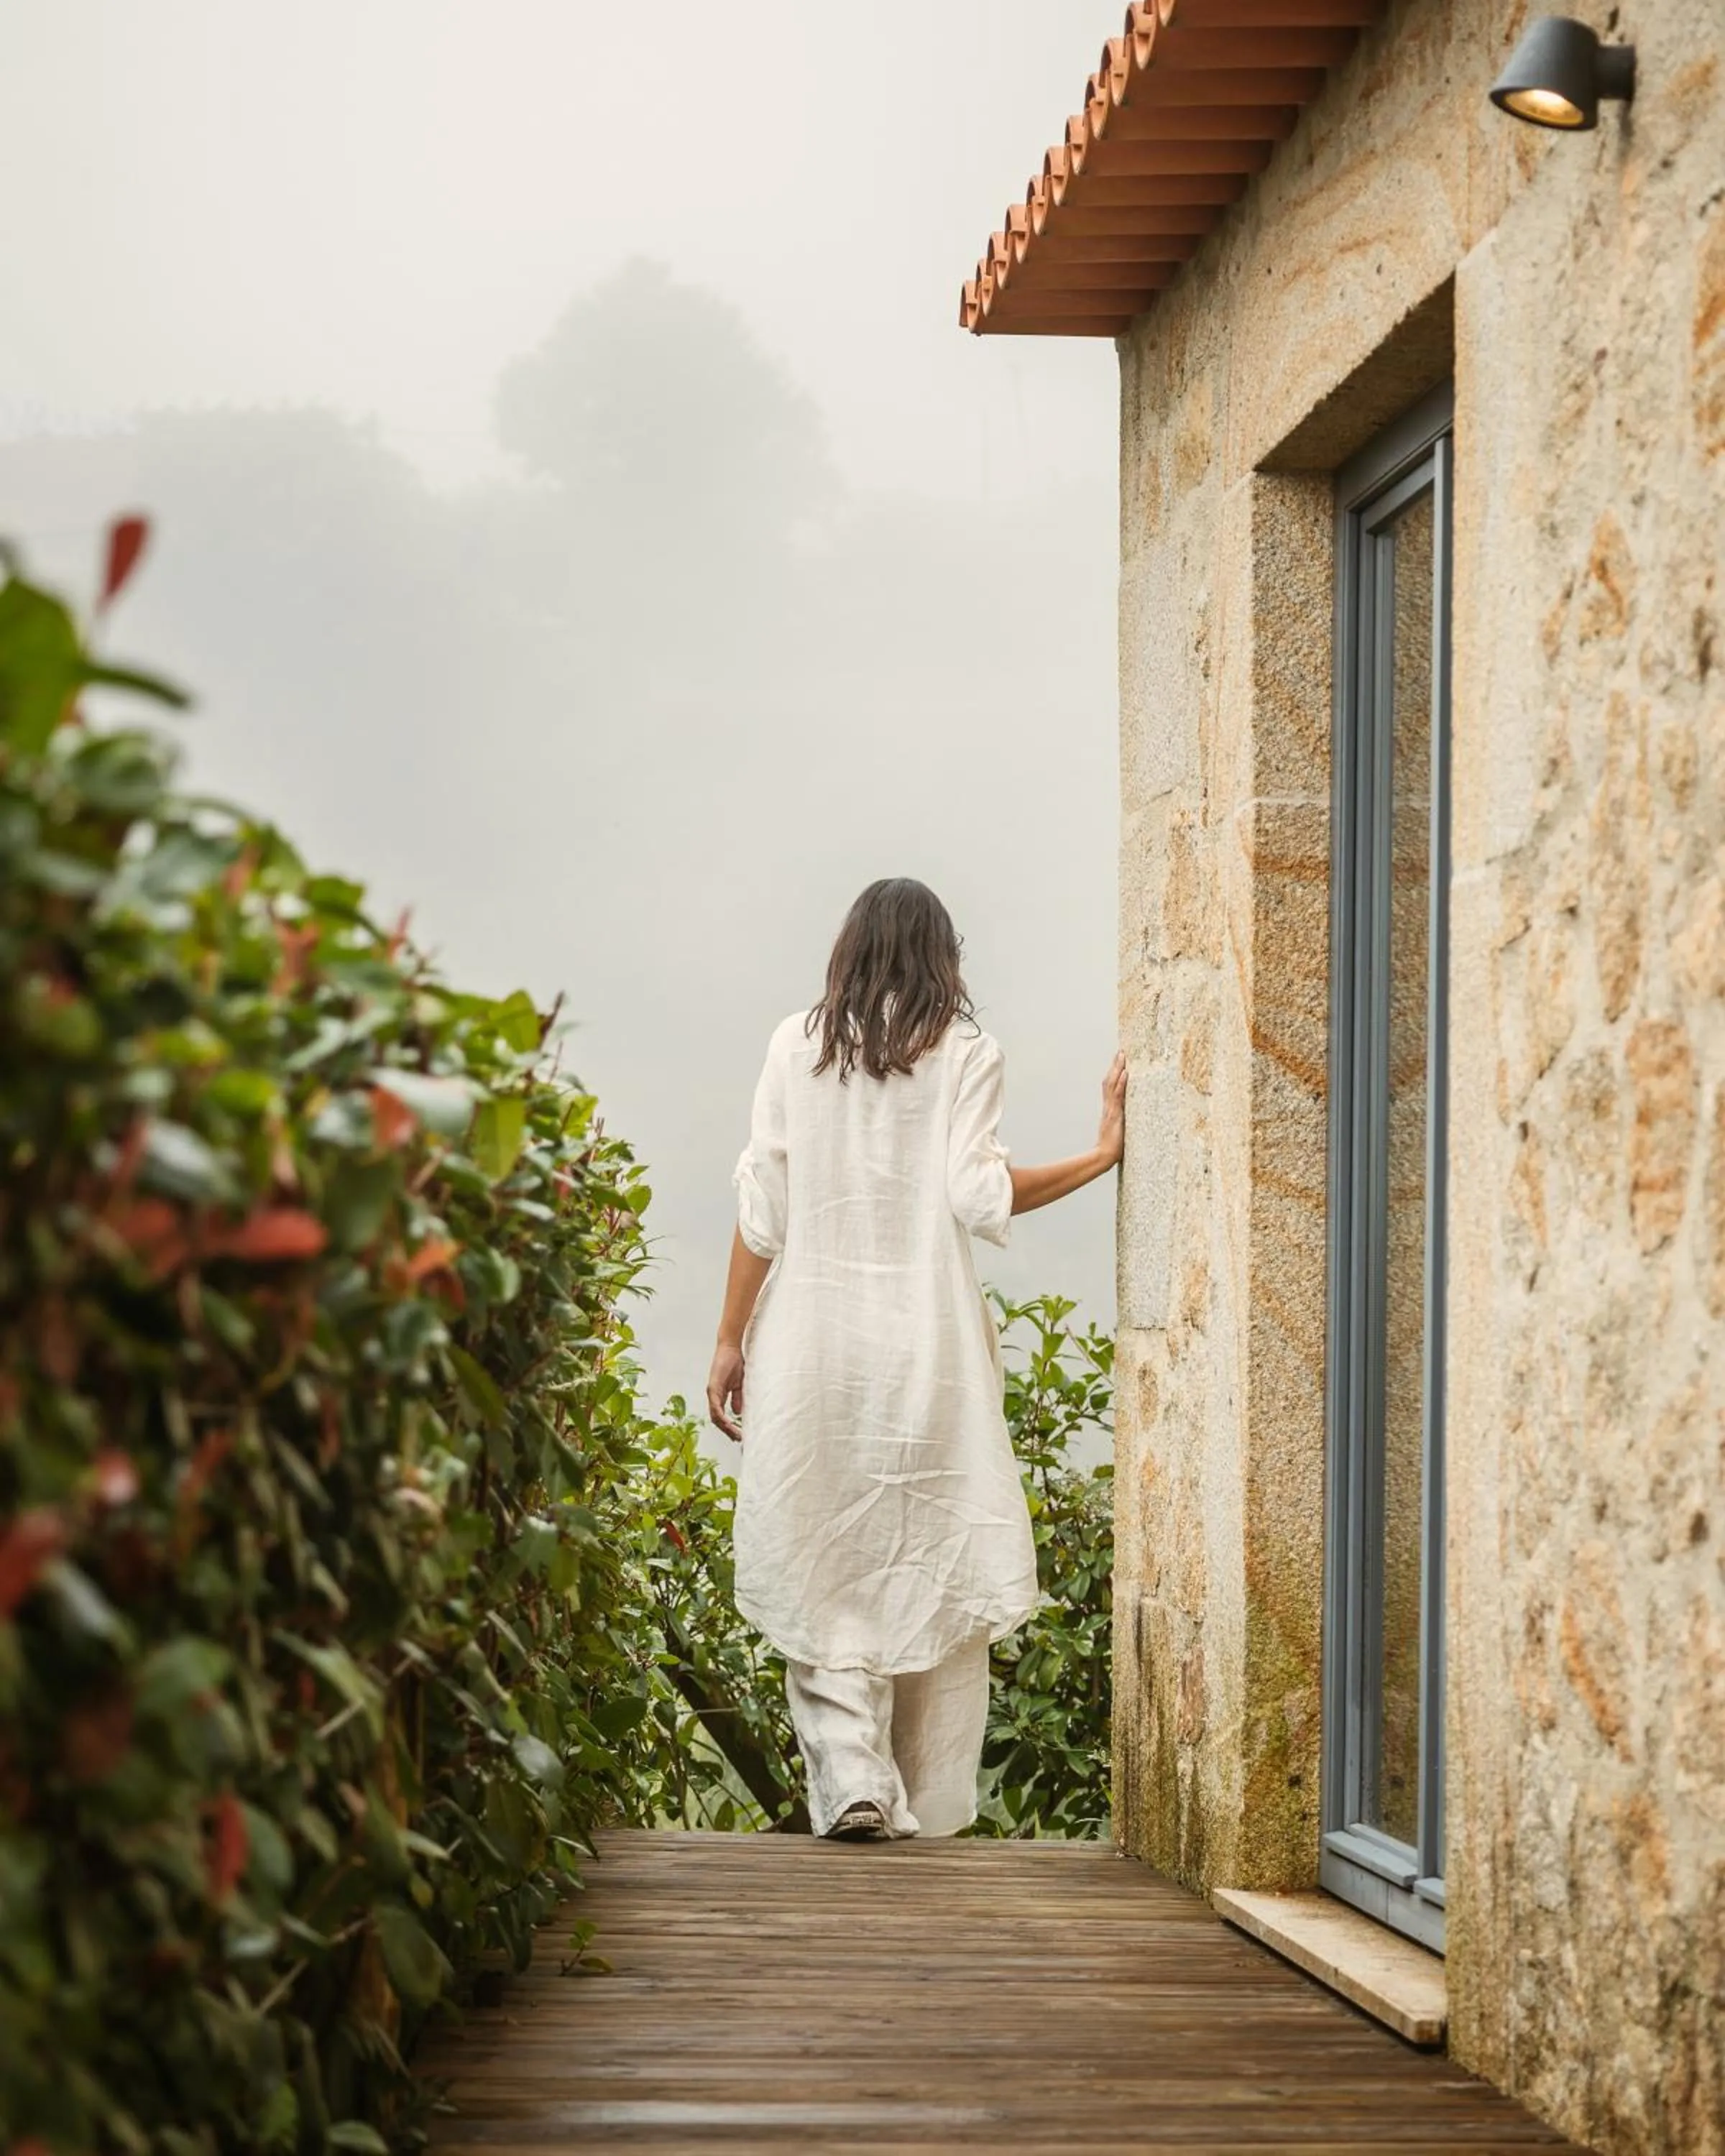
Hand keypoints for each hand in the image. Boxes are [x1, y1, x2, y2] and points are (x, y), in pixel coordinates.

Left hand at [707, 1340, 745, 1441]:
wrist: (730, 1348)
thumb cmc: (734, 1363)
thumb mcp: (739, 1385)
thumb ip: (737, 1398)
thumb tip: (737, 1413)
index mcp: (719, 1396)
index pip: (720, 1416)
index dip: (728, 1427)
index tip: (737, 1435)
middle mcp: (713, 1395)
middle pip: (716, 1419)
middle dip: (727, 1431)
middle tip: (737, 1439)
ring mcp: (712, 1392)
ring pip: (715, 1415)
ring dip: (724, 1426)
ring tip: (735, 1434)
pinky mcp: (713, 1387)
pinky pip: (715, 1405)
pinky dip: (720, 1415)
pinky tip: (726, 1422)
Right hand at [1097, 1050, 1126, 1166]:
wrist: (1105, 1155)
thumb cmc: (1114, 1145)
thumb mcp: (1120, 1128)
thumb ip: (1122, 1119)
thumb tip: (1129, 1114)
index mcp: (1110, 1108)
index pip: (1111, 1086)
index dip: (1114, 1073)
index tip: (1119, 1060)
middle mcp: (1109, 1106)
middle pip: (1110, 1081)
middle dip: (1115, 1065)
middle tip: (1121, 1051)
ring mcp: (1111, 1109)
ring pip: (1112, 1085)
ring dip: (1117, 1069)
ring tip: (1122, 1055)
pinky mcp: (1115, 1114)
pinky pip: (1118, 1096)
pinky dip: (1121, 1084)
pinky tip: (1125, 1073)